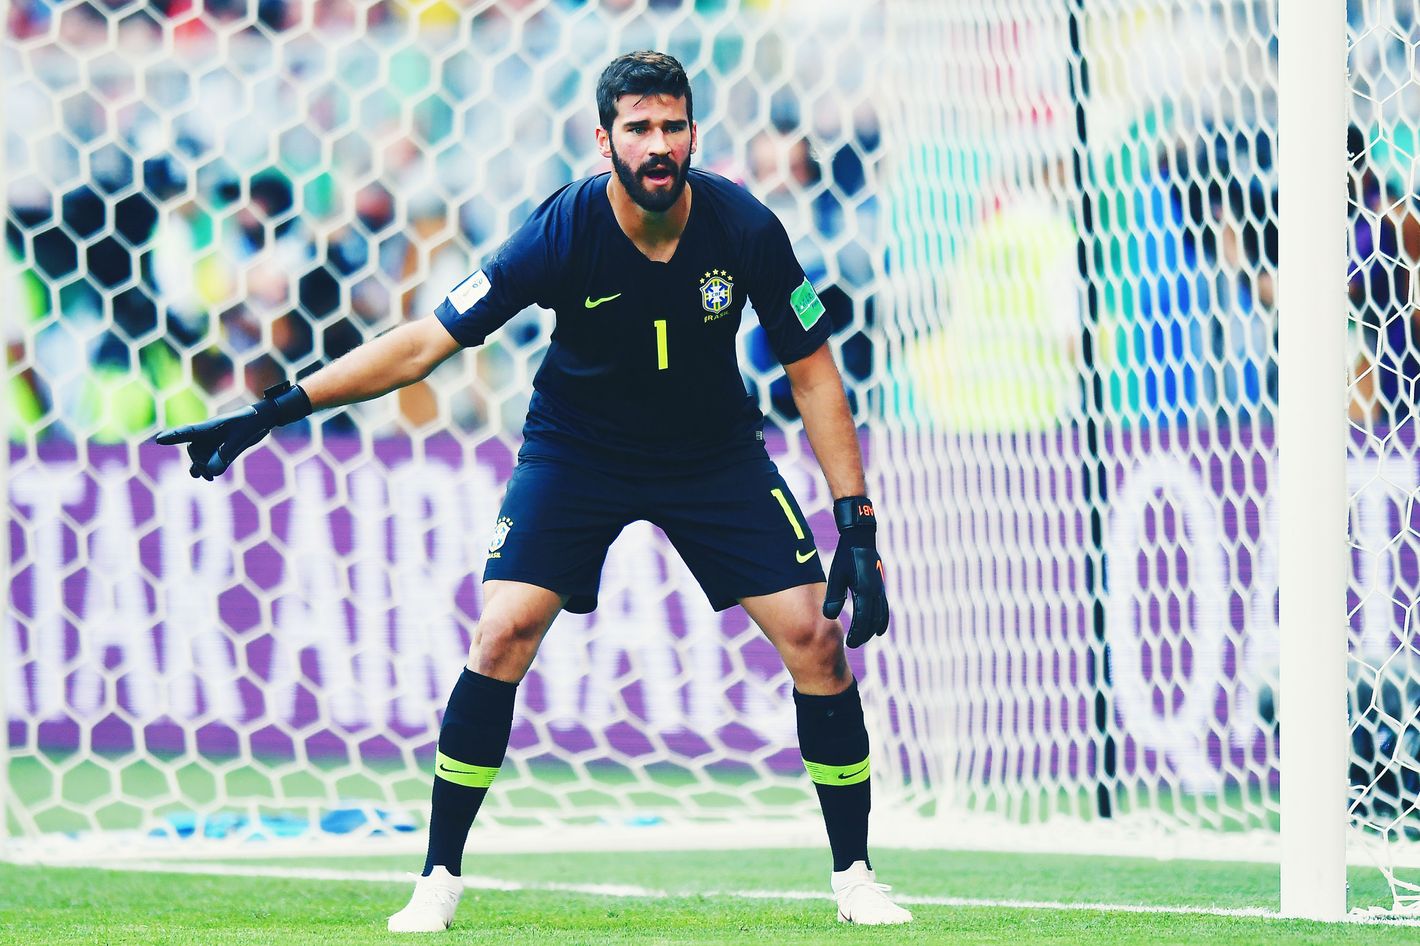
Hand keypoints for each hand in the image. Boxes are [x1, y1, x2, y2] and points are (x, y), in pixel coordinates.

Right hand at [155, 382, 310, 479]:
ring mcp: (211, 442)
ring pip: (198, 456)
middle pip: (194, 449)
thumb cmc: (251, 421)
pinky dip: (206, 469)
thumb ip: (226, 454)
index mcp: (210, 426)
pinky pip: (206, 461)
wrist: (262, 417)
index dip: (173, 436)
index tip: (159, 439)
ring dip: (200, 466)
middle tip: (209, 467)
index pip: (188, 432)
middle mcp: (206, 434)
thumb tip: (211, 472)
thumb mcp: (241, 438)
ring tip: (203, 476)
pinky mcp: (219, 449)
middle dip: (198, 460)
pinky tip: (208, 477)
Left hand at [822, 496, 888, 647]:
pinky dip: (882, 620)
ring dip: (873, 629)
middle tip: (854, 645)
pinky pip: (884, 608)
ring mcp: (880, 589)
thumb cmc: (846, 557)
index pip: (863, 619)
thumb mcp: (836, 576)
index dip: (858, 634)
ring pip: (881, 615)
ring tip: (864, 639)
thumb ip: (834, 596)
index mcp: (865, 590)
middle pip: (873, 621)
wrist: (861, 539)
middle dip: (865, 635)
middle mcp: (876, 592)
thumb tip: (829, 617)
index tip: (850, 644)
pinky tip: (879, 629)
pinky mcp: (880, 586)